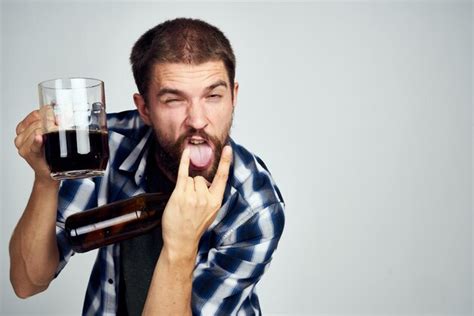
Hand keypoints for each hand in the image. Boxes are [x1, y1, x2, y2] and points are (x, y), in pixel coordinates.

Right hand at [14, 110, 53, 182]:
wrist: (48, 172)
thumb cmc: (49, 152)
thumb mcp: (50, 134)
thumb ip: (54, 123)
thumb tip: (62, 117)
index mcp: (24, 128)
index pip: (35, 114)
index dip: (48, 114)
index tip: (57, 117)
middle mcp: (21, 136)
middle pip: (38, 122)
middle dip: (51, 123)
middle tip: (60, 128)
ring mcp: (23, 145)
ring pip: (38, 131)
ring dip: (50, 132)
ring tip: (57, 138)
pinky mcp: (29, 153)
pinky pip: (33, 145)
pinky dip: (37, 141)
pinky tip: (40, 138)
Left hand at [162, 145, 232, 259]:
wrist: (181, 241)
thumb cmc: (194, 226)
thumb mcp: (210, 213)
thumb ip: (211, 197)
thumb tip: (205, 182)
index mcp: (216, 202)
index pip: (222, 178)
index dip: (225, 162)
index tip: (228, 148)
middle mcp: (206, 198)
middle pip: (200, 178)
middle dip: (194, 186)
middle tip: (190, 203)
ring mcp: (193, 197)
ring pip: (190, 179)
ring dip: (185, 187)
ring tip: (183, 203)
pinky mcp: (180, 195)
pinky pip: (183, 174)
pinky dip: (184, 162)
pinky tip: (186, 152)